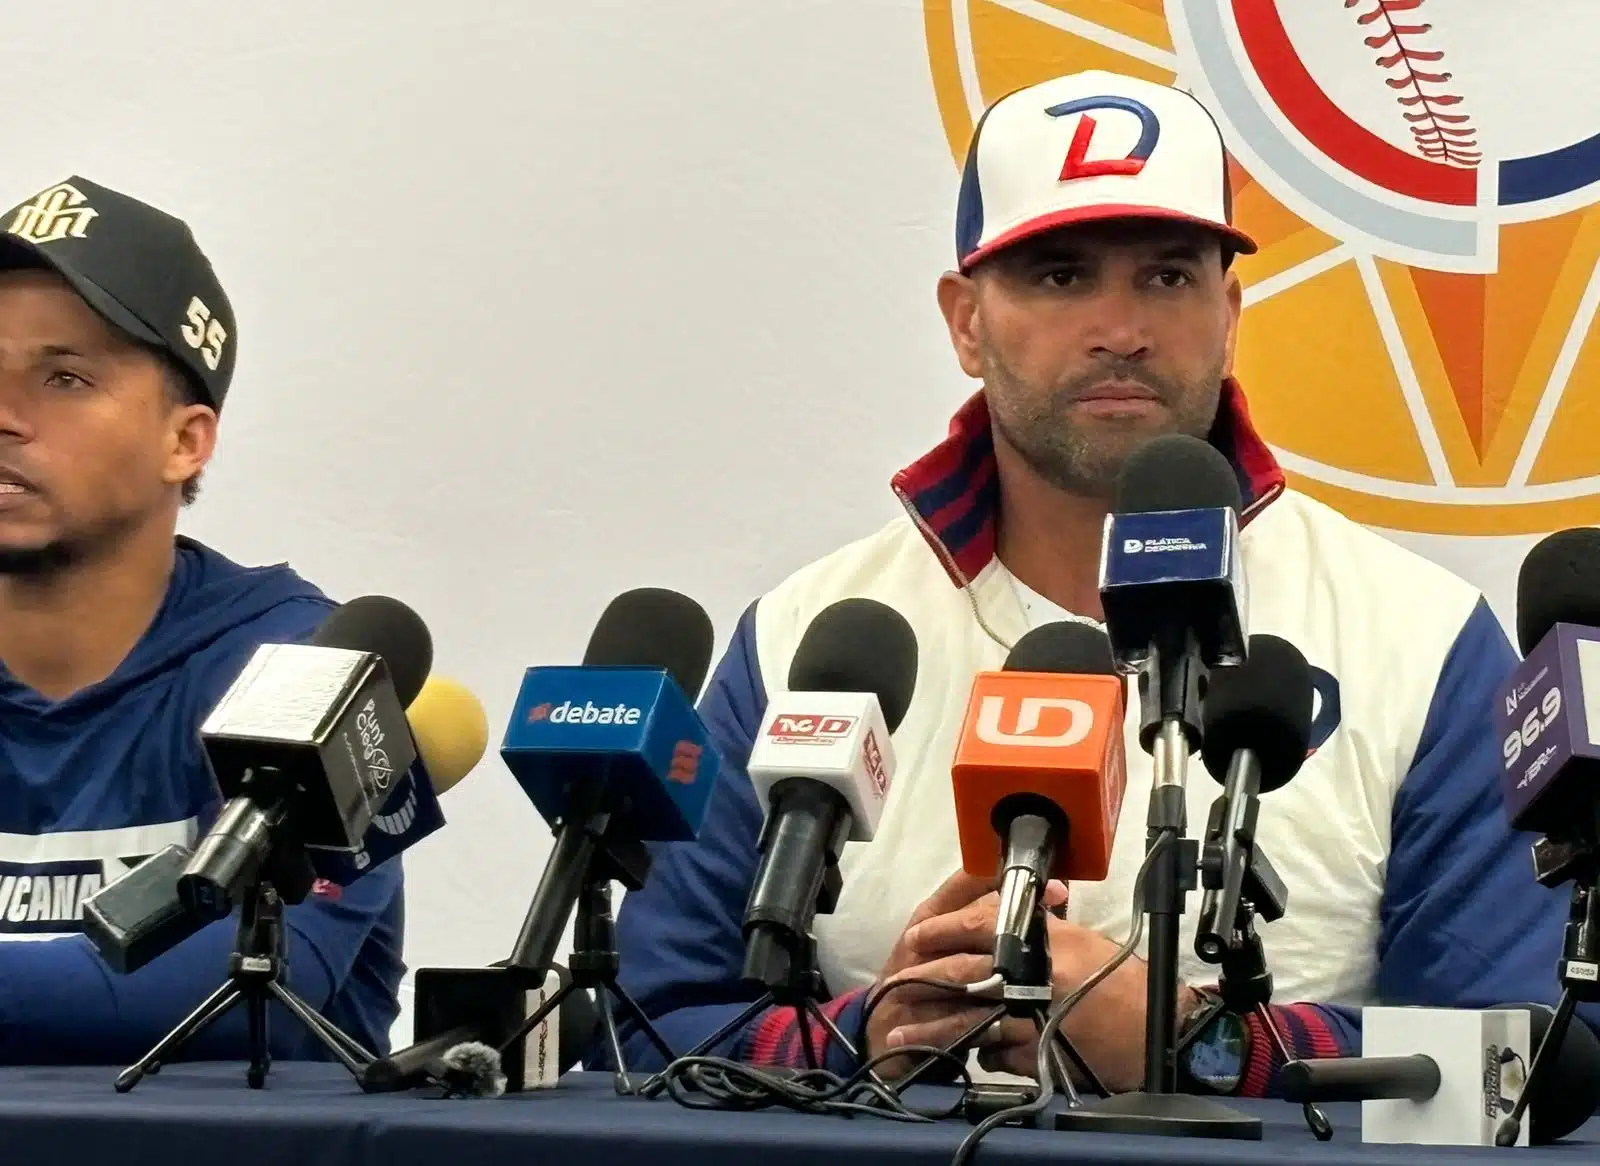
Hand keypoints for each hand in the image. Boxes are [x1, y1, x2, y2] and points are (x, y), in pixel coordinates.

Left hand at [878, 896, 1159, 1092]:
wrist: (1161, 1033)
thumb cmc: (1123, 983)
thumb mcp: (1081, 942)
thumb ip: (1040, 926)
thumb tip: (995, 911)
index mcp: (1047, 940)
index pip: (983, 923)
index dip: (945, 928)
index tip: (919, 936)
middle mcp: (1038, 976)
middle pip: (967, 972)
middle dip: (928, 977)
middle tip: (901, 982)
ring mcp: (1036, 1018)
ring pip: (972, 1020)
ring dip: (935, 1027)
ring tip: (903, 1034)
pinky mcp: (1038, 1056)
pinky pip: (995, 1054)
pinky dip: (980, 1053)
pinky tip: (964, 1054)